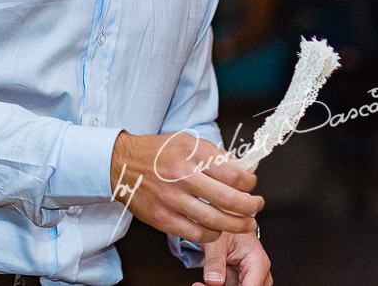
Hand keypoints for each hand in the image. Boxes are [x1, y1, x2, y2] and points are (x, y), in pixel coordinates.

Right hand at [111, 130, 262, 244]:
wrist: (120, 164)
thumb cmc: (156, 153)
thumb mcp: (186, 142)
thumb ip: (215, 155)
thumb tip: (242, 170)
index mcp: (190, 155)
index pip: (233, 175)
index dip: (250, 183)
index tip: (251, 185)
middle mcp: (181, 178)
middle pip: (230, 201)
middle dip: (251, 207)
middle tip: (256, 206)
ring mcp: (171, 201)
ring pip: (217, 222)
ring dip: (237, 225)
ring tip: (244, 222)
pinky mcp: (163, 219)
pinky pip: (197, 235)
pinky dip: (213, 235)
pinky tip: (217, 229)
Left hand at [196, 226, 272, 285]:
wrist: (224, 216)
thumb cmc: (225, 223)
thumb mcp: (216, 240)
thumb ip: (215, 261)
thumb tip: (213, 281)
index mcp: (257, 261)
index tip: (217, 285)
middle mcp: (258, 271)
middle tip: (201, 285)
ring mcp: (249, 276)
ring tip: (200, 284)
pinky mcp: (239, 279)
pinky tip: (202, 283)